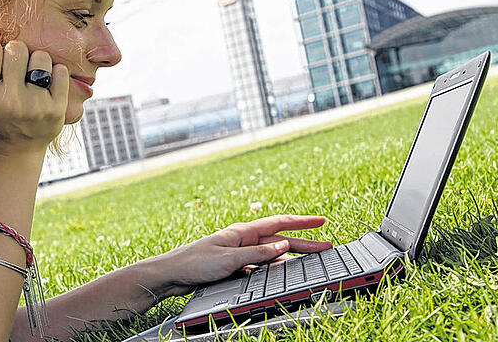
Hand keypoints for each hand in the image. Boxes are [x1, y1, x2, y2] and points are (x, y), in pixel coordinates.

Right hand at [0, 41, 69, 154]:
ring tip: (33, 77)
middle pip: (16, 48)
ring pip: (41, 56)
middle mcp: (10, 102)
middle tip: (18, 70)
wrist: (17, 148)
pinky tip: (47, 85)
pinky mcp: (57, 109)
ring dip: (38, 62)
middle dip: (18, 54)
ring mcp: (36, 106)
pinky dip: (56, 73)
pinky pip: (61, 70)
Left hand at [151, 215, 332, 296]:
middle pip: (279, 238)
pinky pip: (261, 265)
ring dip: (292, 254)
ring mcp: (239, 252)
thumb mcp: (229, 258)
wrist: (171, 275)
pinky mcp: (234, 265)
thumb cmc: (194, 263)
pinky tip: (284, 270)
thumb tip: (283, 245)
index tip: (321, 222)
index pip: (278, 223)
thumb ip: (257, 253)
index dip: (301, 223)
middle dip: (304, 241)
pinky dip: (275, 267)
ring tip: (312, 257)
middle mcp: (242, 239)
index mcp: (241, 231)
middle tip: (326, 245)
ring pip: (272, 252)